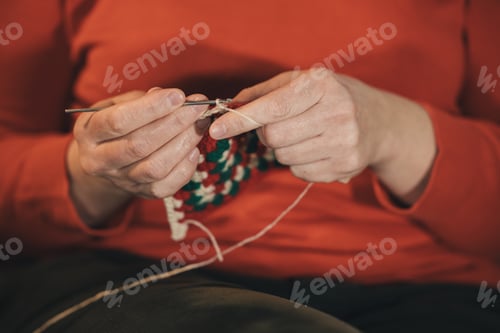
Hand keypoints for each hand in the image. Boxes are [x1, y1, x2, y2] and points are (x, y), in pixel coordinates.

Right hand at [67, 88, 210, 225]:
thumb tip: (168, 97)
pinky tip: (194, 149)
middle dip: (175, 123)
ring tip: (200, 124)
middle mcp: (99, 161)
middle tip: (198, 107)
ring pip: (155, 168)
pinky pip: (166, 186)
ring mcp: (121, 181)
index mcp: (88, 133)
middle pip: (139, 145)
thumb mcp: (115, 105)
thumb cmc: (114, 124)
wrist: (104, 161)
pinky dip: (185, 168)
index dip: (152, 108)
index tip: (178, 96)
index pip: (119, 121)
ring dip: (183, 143)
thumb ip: (139, 99)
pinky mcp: (142, 193)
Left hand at [209, 68, 436, 203]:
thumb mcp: (301, 82)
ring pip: (284, 157)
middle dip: (265, 135)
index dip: (241, 120)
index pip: (274, 107)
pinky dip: (298, 162)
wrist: (378, 121)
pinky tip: (315, 148)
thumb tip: (230, 105)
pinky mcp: (346, 166)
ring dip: (282, 149)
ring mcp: (345, 142)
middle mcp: (337, 112)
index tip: (216, 129)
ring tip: (301, 135)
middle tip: (276, 126)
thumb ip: (264, 92)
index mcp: (322, 85)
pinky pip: (299, 172)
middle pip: (274, 137)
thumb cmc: (330, 97)